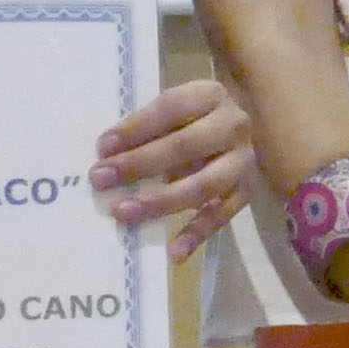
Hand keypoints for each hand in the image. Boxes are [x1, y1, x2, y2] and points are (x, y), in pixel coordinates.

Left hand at [93, 76, 258, 256]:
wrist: (232, 130)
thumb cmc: (189, 119)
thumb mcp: (172, 111)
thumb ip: (146, 128)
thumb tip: (106, 159)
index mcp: (210, 95)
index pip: (170, 108)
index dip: (136, 128)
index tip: (102, 147)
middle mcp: (234, 125)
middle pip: (186, 146)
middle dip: (140, 163)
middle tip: (101, 179)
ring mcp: (244, 160)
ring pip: (204, 184)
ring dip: (161, 201)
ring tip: (124, 212)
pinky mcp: (247, 191)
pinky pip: (222, 215)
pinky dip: (197, 234)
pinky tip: (174, 252)